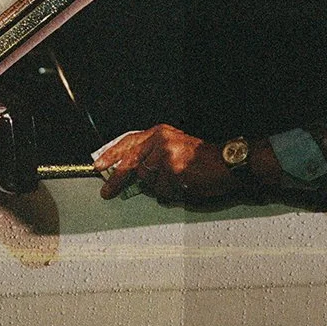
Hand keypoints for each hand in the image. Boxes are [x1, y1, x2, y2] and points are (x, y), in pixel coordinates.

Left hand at [95, 124, 232, 202]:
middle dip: (117, 180)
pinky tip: (183, 184)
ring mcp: (167, 155)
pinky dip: (170, 193)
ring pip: (148, 180)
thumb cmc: (202, 159)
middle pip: (131, 163)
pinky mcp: (174, 171)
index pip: (129, 141)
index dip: (112, 153)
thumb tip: (130, 172)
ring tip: (177, 180)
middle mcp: (161, 141)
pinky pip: (162, 190)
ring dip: (160, 186)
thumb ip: (152, 154)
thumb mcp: (175, 147)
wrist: (226, 163)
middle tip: (107, 192)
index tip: (100, 165)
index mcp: (159, 133)